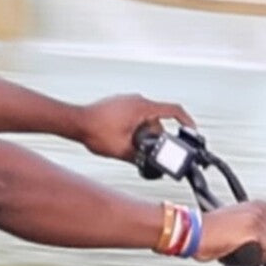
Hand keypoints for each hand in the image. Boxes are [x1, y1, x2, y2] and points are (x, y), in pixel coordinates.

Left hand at [78, 94, 194, 160]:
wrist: (74, 121)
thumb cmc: (94, 130)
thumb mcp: (122, 150)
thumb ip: (140, 157)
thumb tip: (150, 164)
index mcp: (143, 108)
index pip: (173, 111)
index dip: (186, 121)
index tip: (191, 131)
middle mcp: (137, 101)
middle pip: (157, 121)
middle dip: (154, 138)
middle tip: (147, 152)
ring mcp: (128, 101)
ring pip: (145, 120)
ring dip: (142, 135)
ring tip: (128, 147)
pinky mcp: (120, 105)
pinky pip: (135, 117)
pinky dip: (134, 129)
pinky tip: (122, 140)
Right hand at [195, 200, 265, 263]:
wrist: (194, 232)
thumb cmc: (207, 230)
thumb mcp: (235, 221)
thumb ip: (253, 226)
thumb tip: (262, 241)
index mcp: (256, 206)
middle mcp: (259, 210)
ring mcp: (258, 220)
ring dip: (264, 255)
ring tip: (247, 253)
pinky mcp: (253, 231)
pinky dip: (256, 258)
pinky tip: (243, 255)